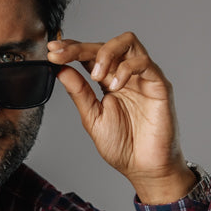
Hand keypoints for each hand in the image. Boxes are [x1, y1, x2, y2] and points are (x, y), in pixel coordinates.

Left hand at [47, 32, 195, 203]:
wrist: (144, 168)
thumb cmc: (122, 146)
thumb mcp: (92, 118)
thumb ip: (79, 93)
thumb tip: (61, 70)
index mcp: (108, 82)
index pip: (89, 56)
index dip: (71, 49)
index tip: (52, 51)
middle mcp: (125, 75)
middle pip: (105, 44)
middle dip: (80, 47)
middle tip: (62, 54)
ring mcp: (143, 77)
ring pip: (128, 42)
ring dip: (106, 53)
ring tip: (96, 76)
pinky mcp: (158, 84)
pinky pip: (143, 63)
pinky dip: (125, 70)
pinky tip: (114, 87)